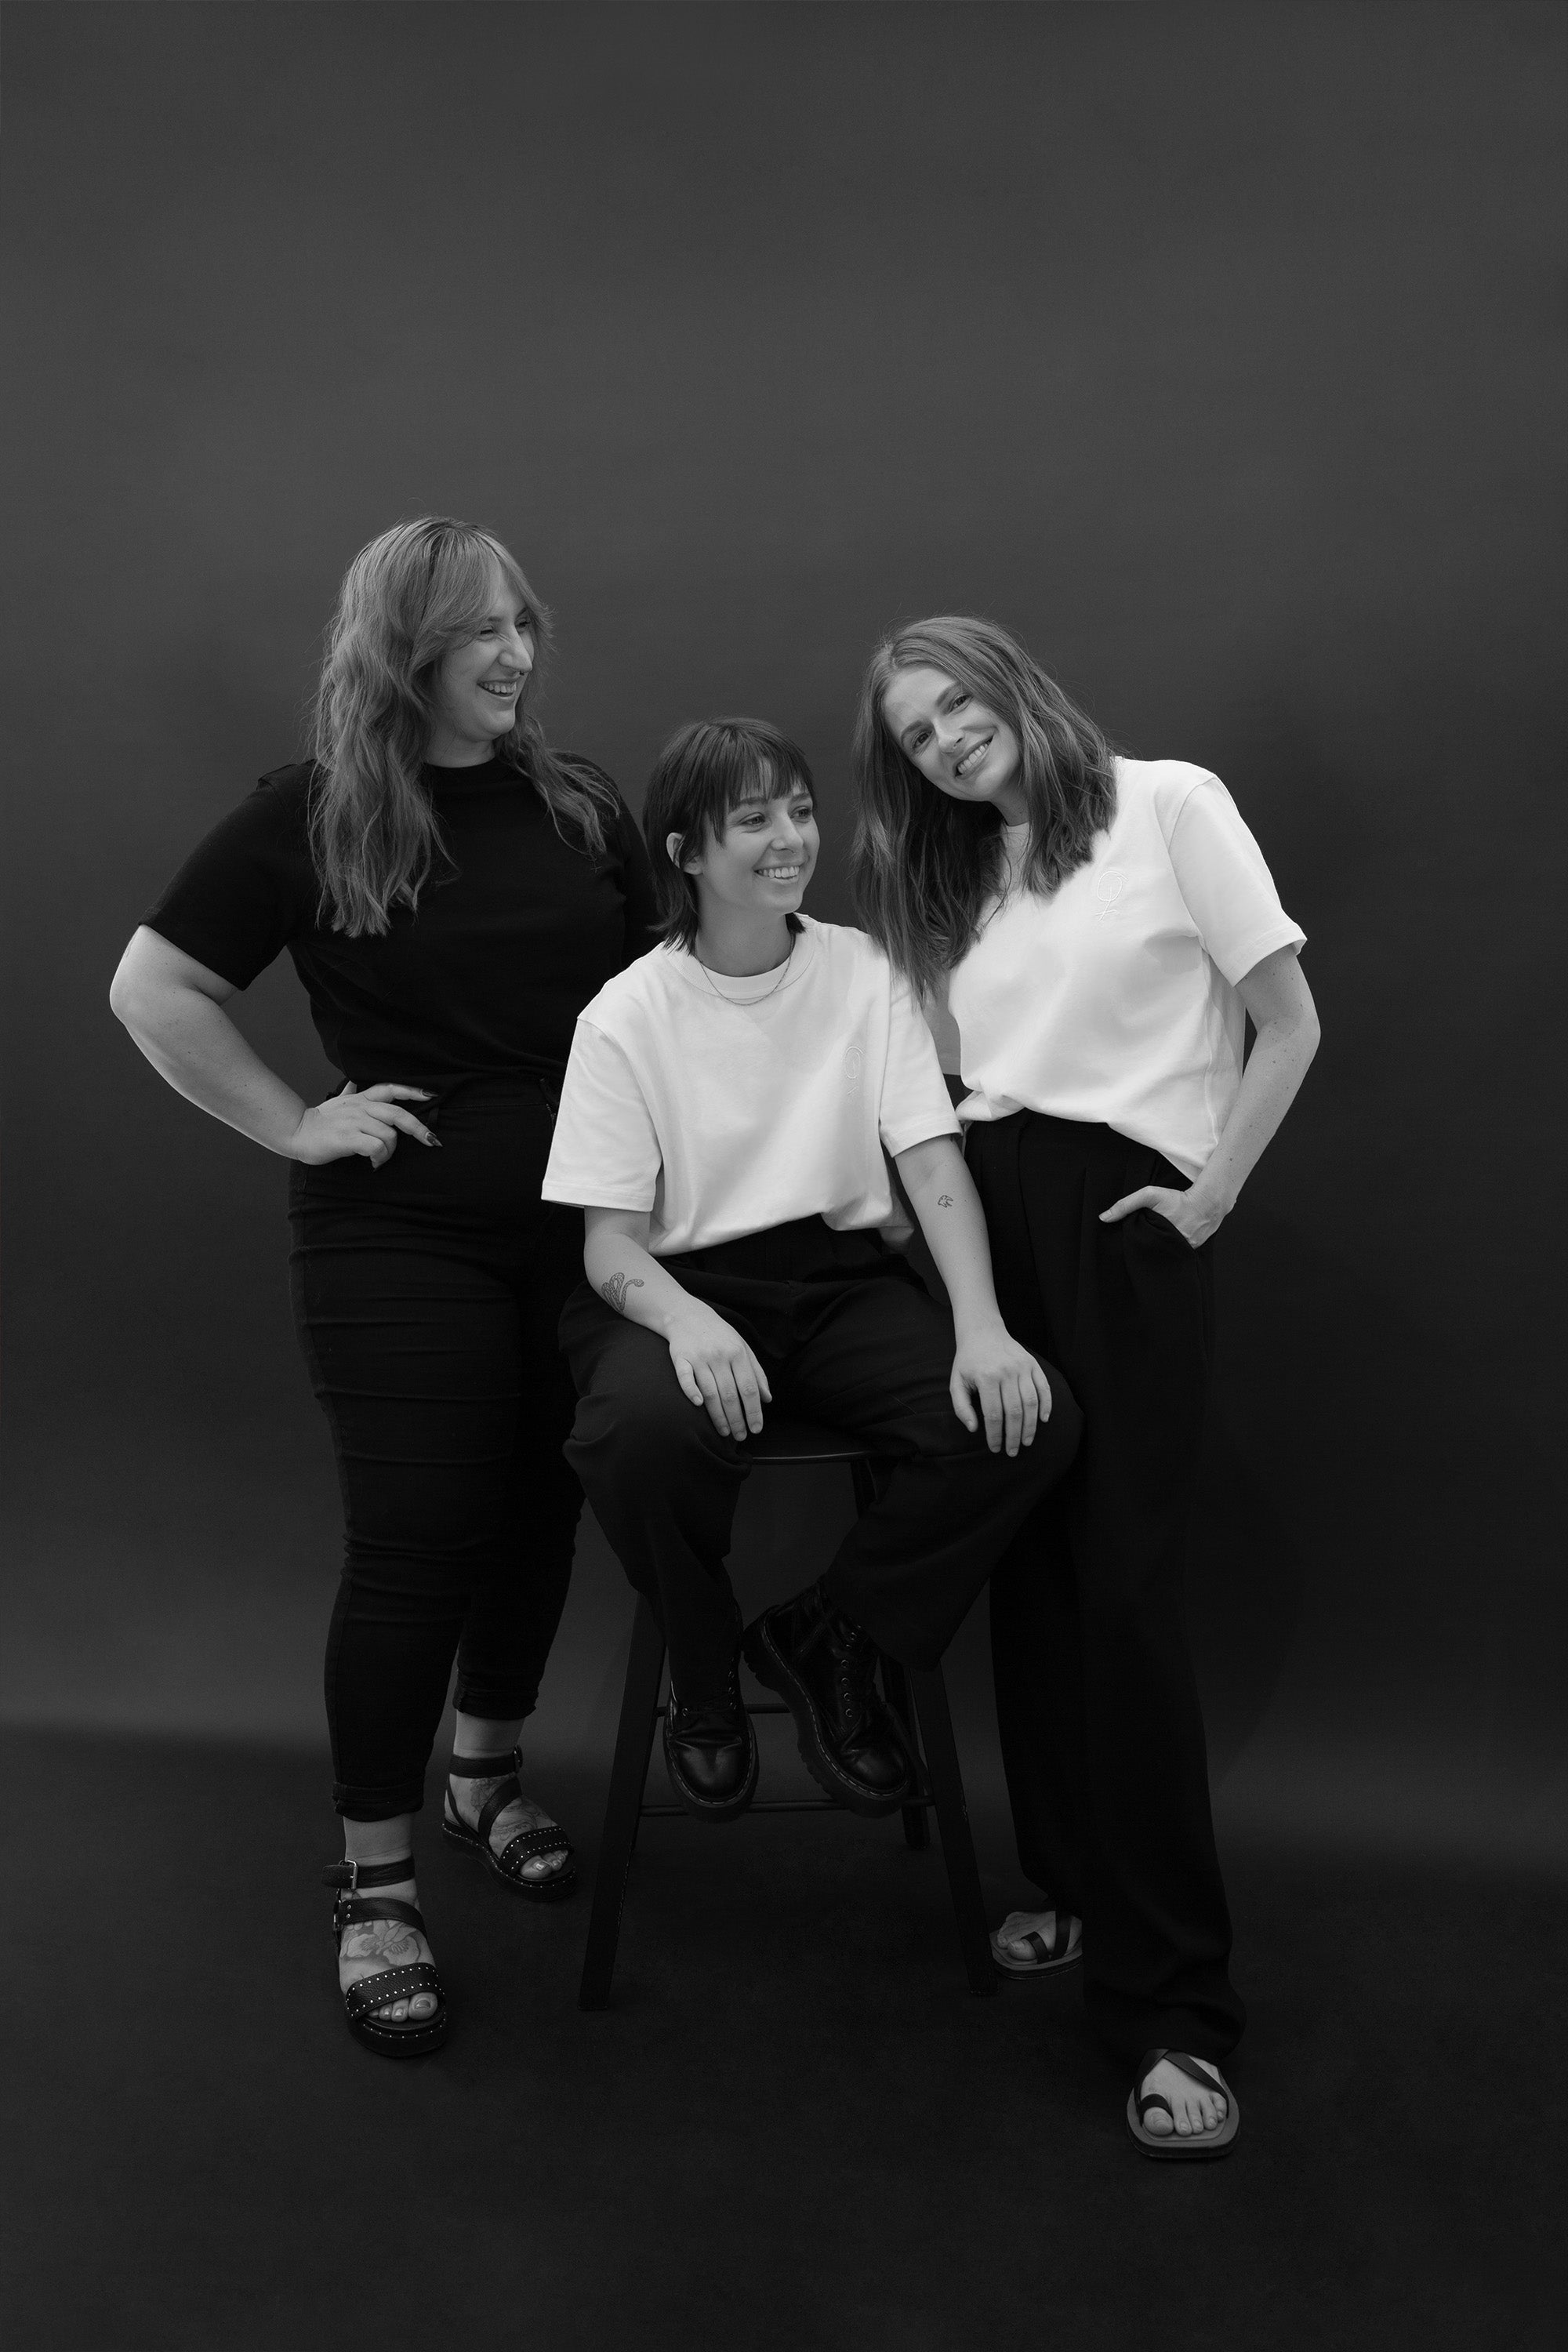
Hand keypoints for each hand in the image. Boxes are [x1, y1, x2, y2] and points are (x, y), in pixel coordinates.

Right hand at [289, 1082, 438, 1168]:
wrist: (297, 1132)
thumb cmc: (319, 1121)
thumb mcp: (335, 1102)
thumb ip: (348, 1092)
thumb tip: (351, 1083)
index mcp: (361, 1099)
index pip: (390, 1088)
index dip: (412, 1091)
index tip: (431, 1095)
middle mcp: (360, 1107)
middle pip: (398, 1114)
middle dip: (419, 1128)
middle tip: (430, 1140)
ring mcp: (354, 1122)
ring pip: (389, 1135)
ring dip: (389, 1152)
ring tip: (379, 1159)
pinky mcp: (348, 1138)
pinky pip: (376, 1147)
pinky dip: (380, 1158)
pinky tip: (373, 1163)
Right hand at [666, 1305, 772, 1439]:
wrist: (687, 1314)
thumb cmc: (719, 1335)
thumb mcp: (743, 1347)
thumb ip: (757, 1373)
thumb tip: (767, 1399)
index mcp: (738, 1353)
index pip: (749, 1388)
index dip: (754, 1411)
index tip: (756, 1429)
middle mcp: (720, 1355)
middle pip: (730, 1394)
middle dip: (737, 1419)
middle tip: (741, 1436)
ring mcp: (699, 1357)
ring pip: (710, 1392)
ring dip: (718, 1415)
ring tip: (725, 1432)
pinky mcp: (680, 1358)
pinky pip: (685, 1378)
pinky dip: (691, 1392)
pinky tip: (698, 1406)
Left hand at [949, 1323, 1051, 1455]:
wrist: (983, 1331)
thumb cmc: (968, 1361)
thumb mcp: (956, 1382)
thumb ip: (961, 1407)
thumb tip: (974, 1428)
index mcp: (986, 1378)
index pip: (993, 1415)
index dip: (995, 1436)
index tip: (996, 1449)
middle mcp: (1006, 1372)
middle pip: (1014, 1412)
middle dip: (1014, 1436)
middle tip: (1013, 1451)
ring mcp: (1022, 1367)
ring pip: (1031, 1403)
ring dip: (1031, 1426)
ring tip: (1027, 1441)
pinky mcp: (1032, 1363)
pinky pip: (1044, 1388)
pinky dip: (1046, 1405)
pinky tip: (1043, 1420)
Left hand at [1099, 1183, 1222, 1247]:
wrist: (1207, 1204)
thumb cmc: (1177, 1198)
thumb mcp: (1149, 1195)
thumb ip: (1126, 1204)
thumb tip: (1103, 1218)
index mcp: (1159, 1236)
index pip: (1139, 1248)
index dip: (1133, 1245)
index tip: (1130, 1242)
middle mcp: (1171, 1247)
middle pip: (1150, 1252)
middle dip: (1145, 1249)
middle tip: (1143, 1242)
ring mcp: (1183, 1252)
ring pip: (1163, 1254)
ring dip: (1159, 1249)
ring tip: (1155, 1244)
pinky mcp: (1191, 1253)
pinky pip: (1176, 1254)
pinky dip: (1171, 1249)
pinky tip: (1169, 1243)